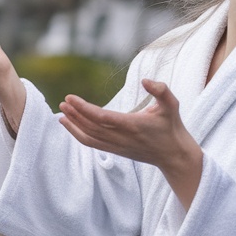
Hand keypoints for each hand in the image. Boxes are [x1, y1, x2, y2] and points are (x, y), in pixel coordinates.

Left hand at [57, 78, 196, 171]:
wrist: (174, 156)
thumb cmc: (172, 127)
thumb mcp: (172, 104)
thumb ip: (161, 90)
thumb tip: (145, 80)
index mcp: (133, 125)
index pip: (102, 118)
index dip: (84, 108)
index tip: (71, 98)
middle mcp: (123, 138)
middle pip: (92, 127)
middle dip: (75, 115)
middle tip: (64, 101)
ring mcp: (118, 146)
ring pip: (89, 138)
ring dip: (74, 126)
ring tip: (62, 113)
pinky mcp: (116, 151)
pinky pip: (93, 144)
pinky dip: (79, 135)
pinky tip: (70, 125)